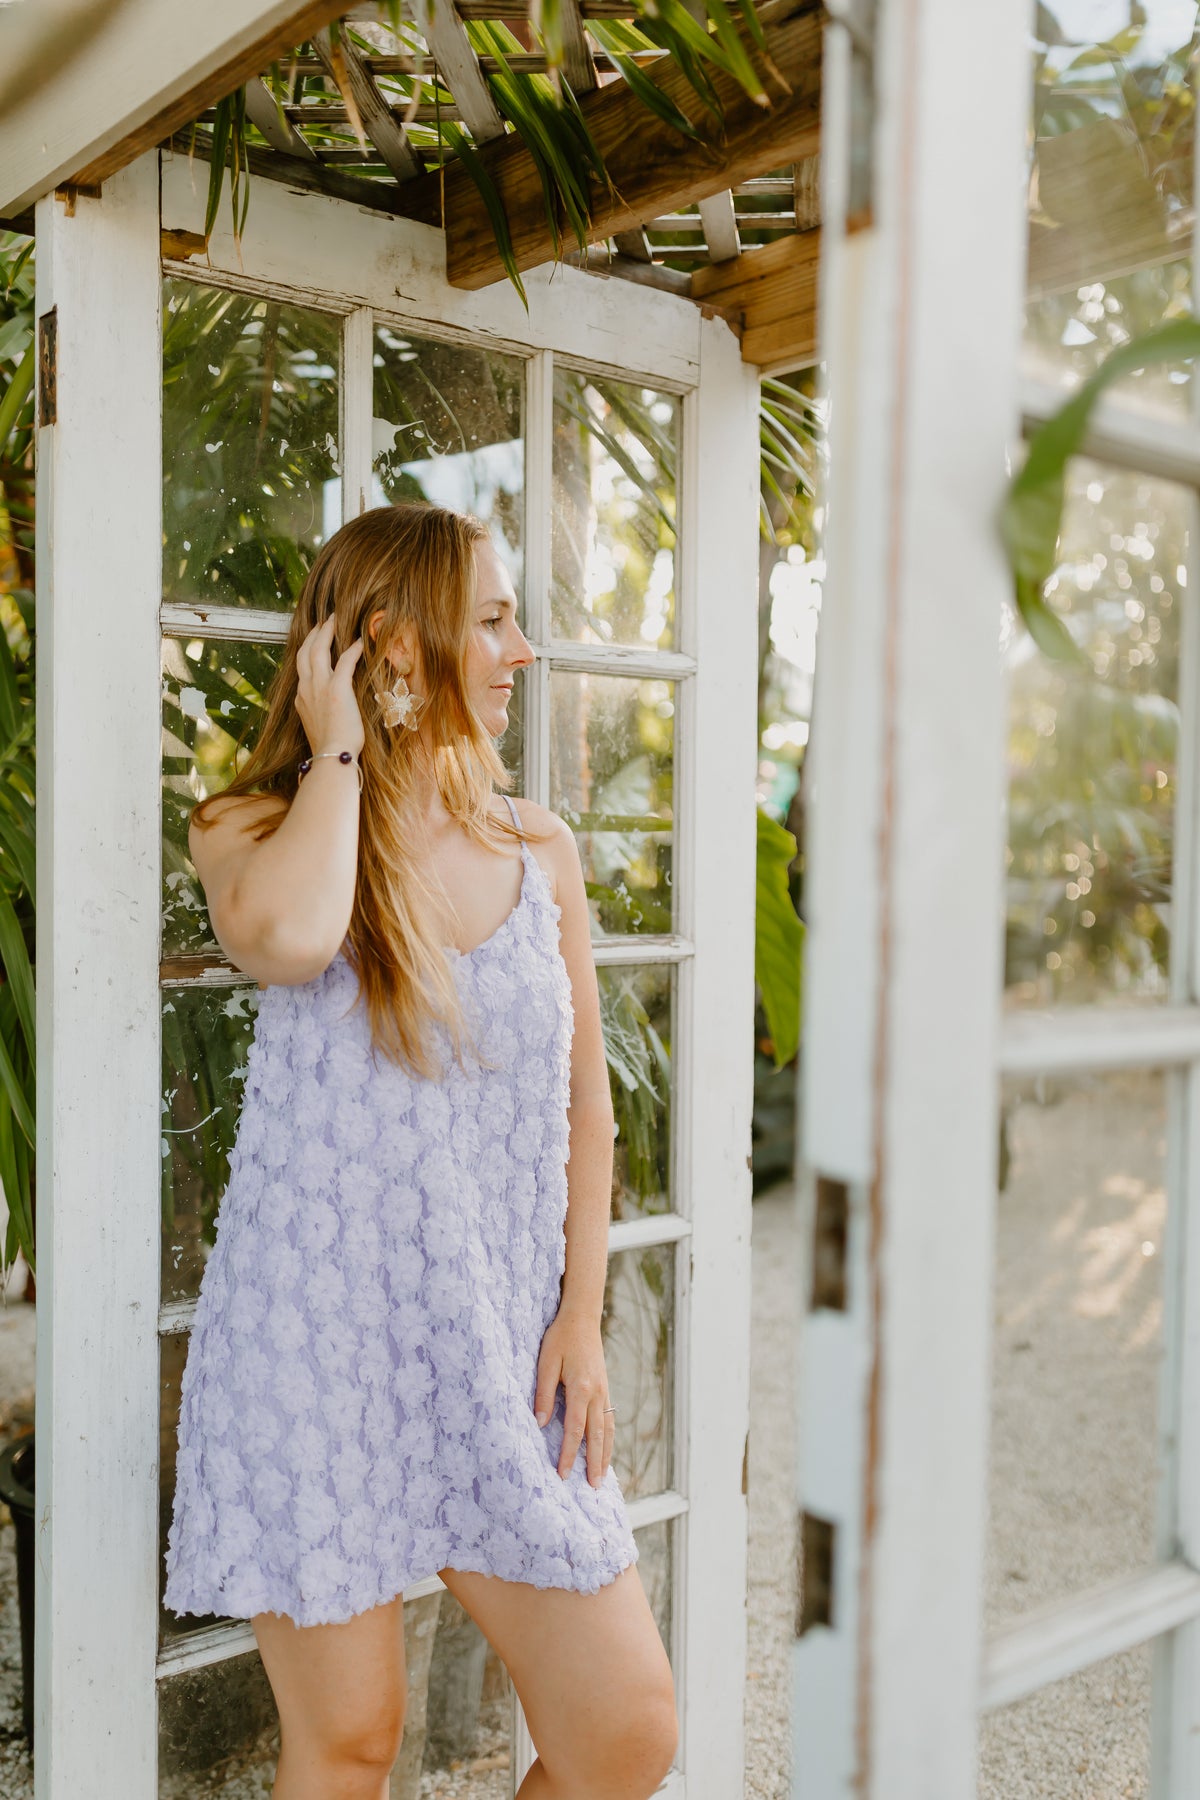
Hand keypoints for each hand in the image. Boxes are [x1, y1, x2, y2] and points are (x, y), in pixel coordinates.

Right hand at [294, 614, 364, 757]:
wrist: (331, 757)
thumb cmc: (330, 748)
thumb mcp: (318, 725)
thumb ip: (320, 711)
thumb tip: (330, 709)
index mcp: (301, 697)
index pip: (301, 666)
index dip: (307, 649)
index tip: (314, 640)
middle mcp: (306, 688)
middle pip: (305, 651)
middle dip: (313, 633)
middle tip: (323, 621)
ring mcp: (319, 687)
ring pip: (318, 650)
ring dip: (327, 632)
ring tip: (335, 619)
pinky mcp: (337, 689)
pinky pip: (344, 661)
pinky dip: (352, 649)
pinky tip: (360, 641)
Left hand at [533, 1310, 614, 1487]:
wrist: (582, 1317)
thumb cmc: (560, 1338)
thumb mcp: (546, 1362)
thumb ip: (544, 1393)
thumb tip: (540, 1424)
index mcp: (581, 1389)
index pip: (575, 1429)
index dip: (569, 1454)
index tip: (563, 1474)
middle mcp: (597, 1393)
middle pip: (597, 1435)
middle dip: (594, 1463)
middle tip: (593, 1488)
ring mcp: (604, 1391)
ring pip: (607, 1429)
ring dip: (605, 1454)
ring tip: (602, 1477)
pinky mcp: (605, 1388)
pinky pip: (609, 1419)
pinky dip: (608, 1438)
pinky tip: (605, 1449)